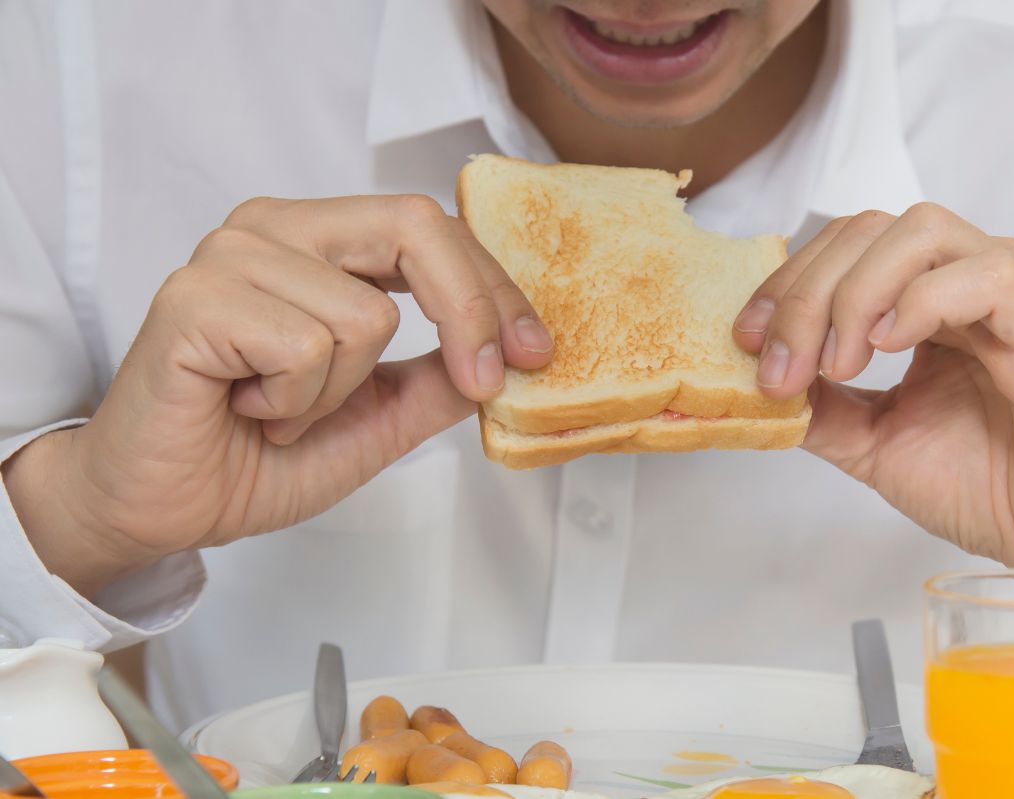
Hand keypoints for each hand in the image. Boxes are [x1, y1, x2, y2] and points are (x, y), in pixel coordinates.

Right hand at [4, 195, 553, 594]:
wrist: (160, 506)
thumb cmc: (254, 456)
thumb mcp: (378, 421)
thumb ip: (438, 383)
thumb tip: (509, 357)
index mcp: (320, 242)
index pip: (432, 230)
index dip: (496, 290)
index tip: (534, 353)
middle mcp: (276, 230)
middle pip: (415, 227)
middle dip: (469, 312)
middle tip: (481, 380)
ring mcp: (231, 256)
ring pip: (366, 314)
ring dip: (339, 393)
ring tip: (281, 410)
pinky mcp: (196, 298)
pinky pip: (307, 346)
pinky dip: (294, 404)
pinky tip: (247, 409)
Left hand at [733, 204, 1013, 567]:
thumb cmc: (981, 485)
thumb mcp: (870, 440)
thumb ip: (817, 403)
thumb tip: (753, 379)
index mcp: (926, 296)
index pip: (843, 248)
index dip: (785, 284)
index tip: (745, 340)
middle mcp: (965, 278)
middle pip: (867, 231)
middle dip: (806, 294)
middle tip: (782, 368)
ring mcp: (1011, 292)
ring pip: (918, 231)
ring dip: (856, 294)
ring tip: (840, 365)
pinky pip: (984, 275)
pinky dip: (922, 302)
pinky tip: (890, 348)